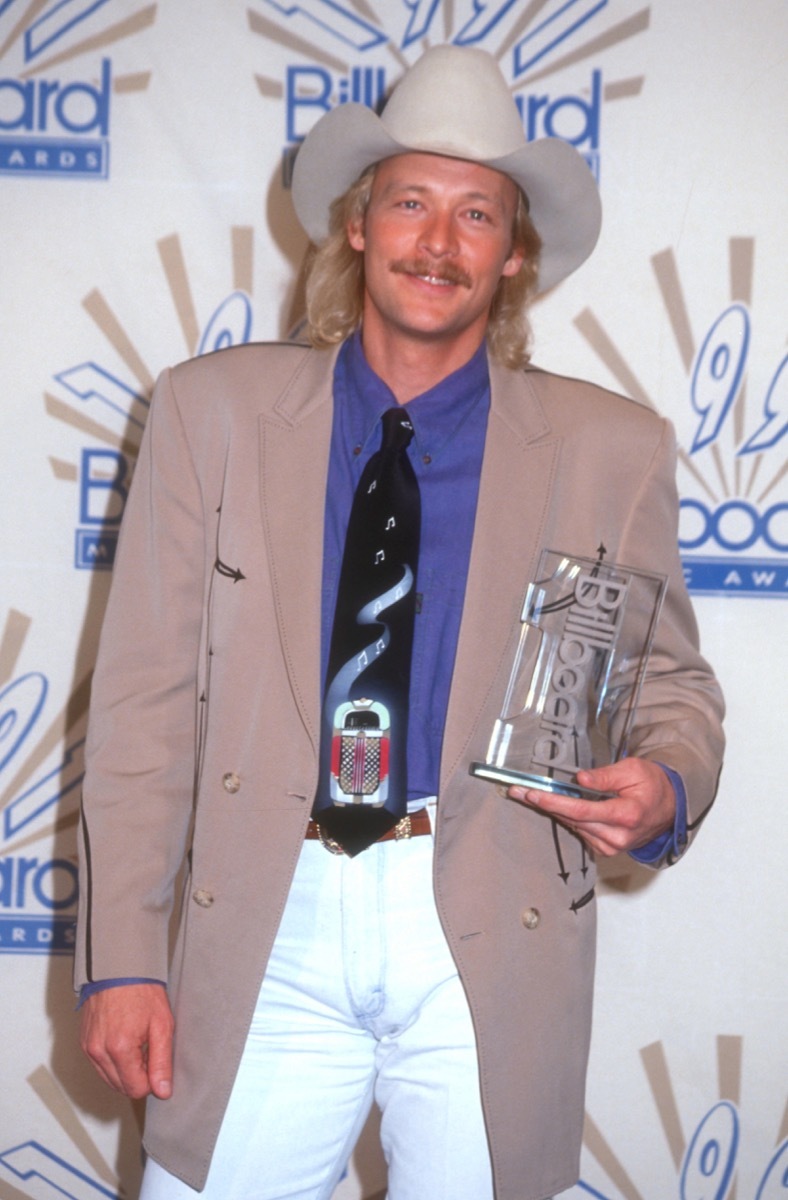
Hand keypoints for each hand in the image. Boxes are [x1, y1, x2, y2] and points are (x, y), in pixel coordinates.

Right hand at [80, 983, 173, 1099]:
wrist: (119, 968)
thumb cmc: (142, 991)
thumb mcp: (162, 1025)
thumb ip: (162, 1062)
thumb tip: (163, 1091)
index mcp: (119, 1049)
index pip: (135, 1089)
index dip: (150, 1080)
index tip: (155, 1060)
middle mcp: (99, 1051)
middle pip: (121, 1087)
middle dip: (137, 1075)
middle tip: (147, 1049)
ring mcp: (88, 1048)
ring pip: (109, 1079)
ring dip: (125, 1069)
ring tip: (136, 1042)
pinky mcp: (84, 1043)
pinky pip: (99, 1066)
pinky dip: (113, 1061)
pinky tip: (124, 1040)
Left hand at [507, 757, 675, 857]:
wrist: (670, 807)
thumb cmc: (652, 785)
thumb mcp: (632, 770)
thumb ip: (605, 776)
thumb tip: (579, 779)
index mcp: (626, 815)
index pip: (581, 810)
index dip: (554, 802)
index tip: (532, 794)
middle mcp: (618, 836)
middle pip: (572, 820)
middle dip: (544, 804)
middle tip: (518, 792)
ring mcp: (612, 846)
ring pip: (574, 827)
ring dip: (553, 811)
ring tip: (530, 796)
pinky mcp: (607, 848)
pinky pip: (581, 832)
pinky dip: (568, 818)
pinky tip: (555, 806)